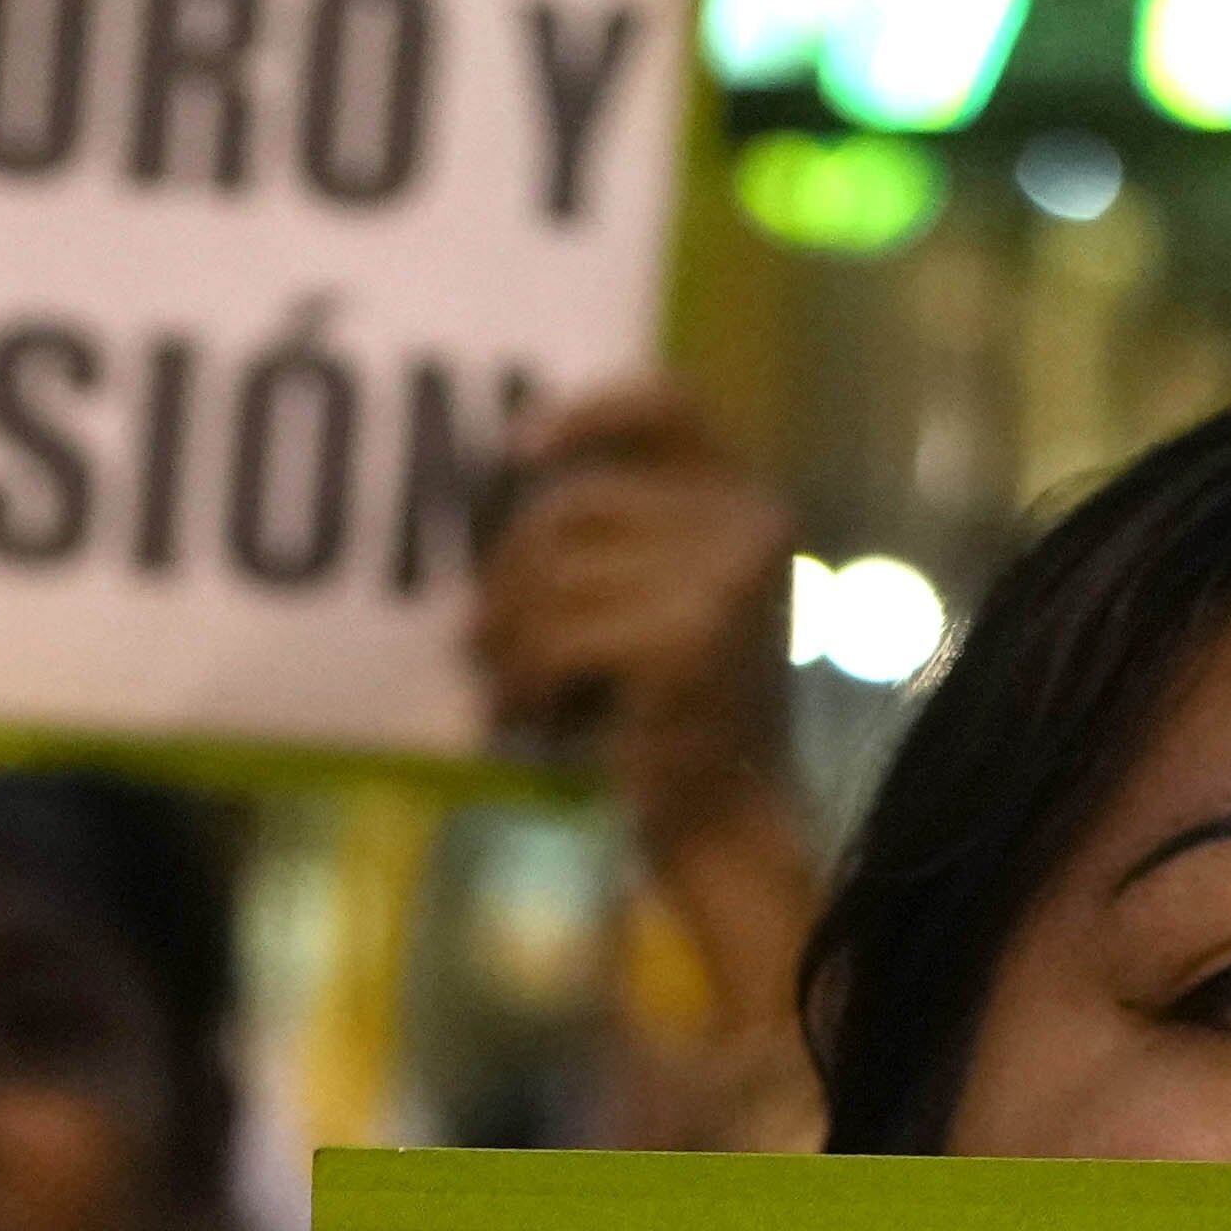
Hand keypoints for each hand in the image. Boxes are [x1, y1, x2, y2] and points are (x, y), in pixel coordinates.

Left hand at [467, 377, 804, 846]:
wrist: (727, 823)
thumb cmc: (676, 716)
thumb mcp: (665, 600)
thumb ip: (621, 534)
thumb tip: (505, 477)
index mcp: (749, 503)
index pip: (671, 406)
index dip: (590, 412)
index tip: (518, 452)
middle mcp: (749, 525)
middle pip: (575, 503)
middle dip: (508, 573)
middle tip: (481, 640)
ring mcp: (723, 580)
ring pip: (554, 573)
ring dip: (508, 638)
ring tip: (510, 688)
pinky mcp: (686, 640)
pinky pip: (555, 635)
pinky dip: (524, 679)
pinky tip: (531, 716)